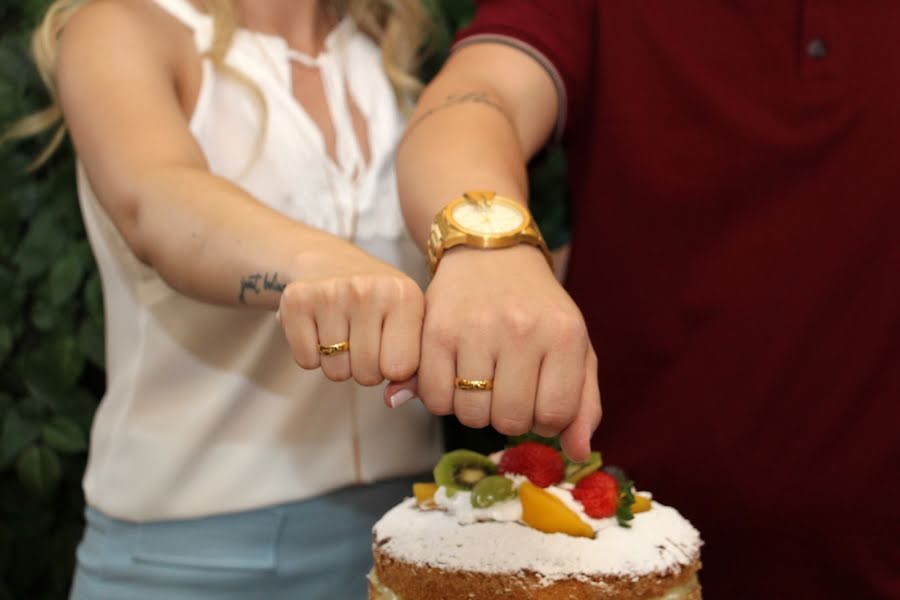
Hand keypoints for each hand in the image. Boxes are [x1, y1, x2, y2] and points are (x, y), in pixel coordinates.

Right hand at [278, 245, 423, 385]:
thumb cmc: (378, 303)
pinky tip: (319, 328)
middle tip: (362, 340)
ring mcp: (330, 293)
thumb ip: (415, 370)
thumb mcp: (408, 323)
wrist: (329, 261)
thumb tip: (394, 401)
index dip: (393, 369)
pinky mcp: (296, 299)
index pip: (401, 370)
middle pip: (367, 375)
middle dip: (365, 369)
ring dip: (338, 363)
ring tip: (342, 333)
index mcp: (405, 295)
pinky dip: (311, 355)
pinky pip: (306, 361)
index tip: (390, 347)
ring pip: (335, 372)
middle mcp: (369, 290)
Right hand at [391, 245, 600, 460]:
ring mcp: (475, 329)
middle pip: (510, 420)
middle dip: (508, 416)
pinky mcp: (436, 330)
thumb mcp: (574, 346)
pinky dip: (443, 399)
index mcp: (563, 335)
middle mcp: (520, 330)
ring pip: (471, 414)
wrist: (490, 254)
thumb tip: (576, 454)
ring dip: (475, 409)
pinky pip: (435, 398)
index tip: (537, 399)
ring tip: (481, 380)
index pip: (554, 417)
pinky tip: (454, 376)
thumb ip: (584, 403)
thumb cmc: (537, 309)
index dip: (544, 420)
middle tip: (506, 389)